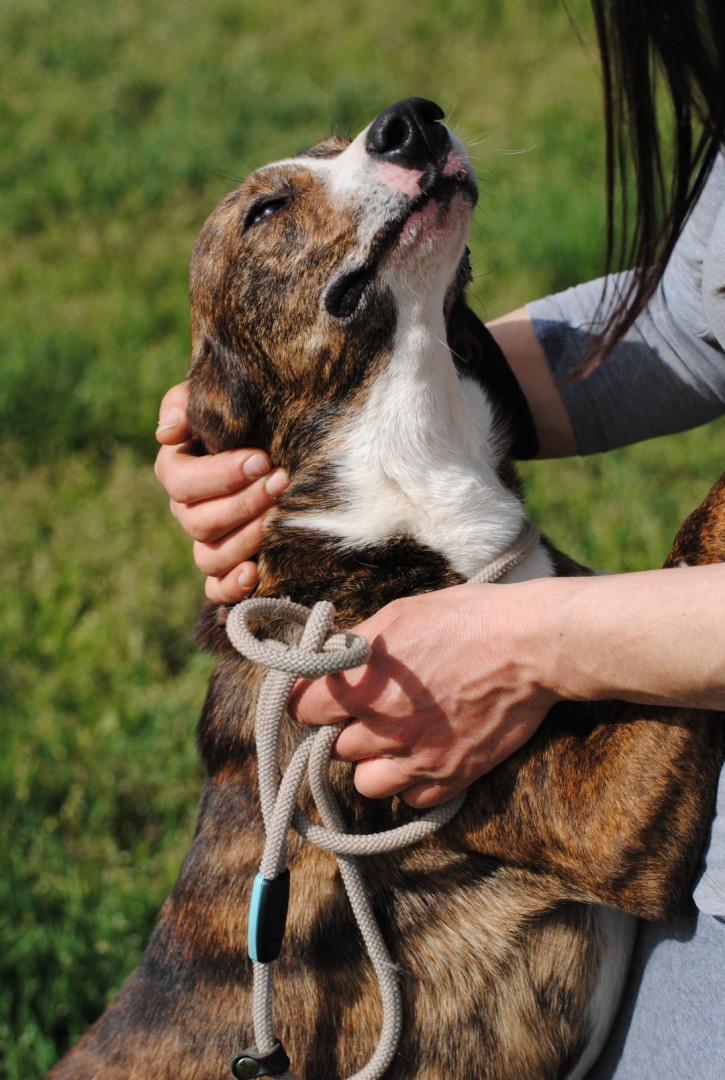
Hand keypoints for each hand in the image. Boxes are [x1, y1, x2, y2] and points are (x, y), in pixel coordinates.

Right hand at [154, 381, 287, 602]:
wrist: (278, 435)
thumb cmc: (245, 414)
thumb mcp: (214, 396)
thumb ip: (186, 404)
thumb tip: (168, 433)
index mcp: (177, 471)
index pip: (183, 482)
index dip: (220, 475)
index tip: (260, 459)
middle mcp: (187, 511)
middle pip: (199, 522)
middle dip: (243, 503)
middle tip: (281, 482)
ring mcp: (206, 542)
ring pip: (209, 556)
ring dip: (244, 540)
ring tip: (278, 520)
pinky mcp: (228, 568)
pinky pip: (216, 590)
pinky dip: (232, 587)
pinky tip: (256, 572)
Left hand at [289, 583, 558, 808]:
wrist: (531, 645)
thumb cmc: (467, 618)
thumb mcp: (400, 613)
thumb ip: (357, 643)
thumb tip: (328, 656)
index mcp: (362, 684)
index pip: (302, 708)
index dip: (309, 700)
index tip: (319, 696)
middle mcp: (383, 727)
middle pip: (332, 747)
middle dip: (343, 729)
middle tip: (365, 710)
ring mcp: (417, 758)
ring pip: (365, 782)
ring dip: (371, 763)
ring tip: (390, 740)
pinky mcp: (452, 776)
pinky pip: (411, 799)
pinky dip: (412, 783)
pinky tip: (423, 755)